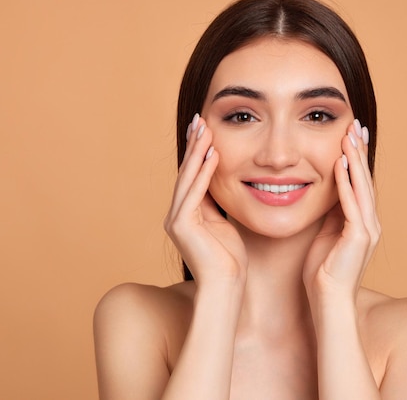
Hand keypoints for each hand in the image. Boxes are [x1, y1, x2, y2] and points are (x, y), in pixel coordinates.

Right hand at [164, 115, 247, 286]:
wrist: (227, 287)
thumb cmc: (230, 260)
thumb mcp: (223, 223)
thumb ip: (216, 204)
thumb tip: (220, 181)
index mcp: (185, 214)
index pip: (192, 176)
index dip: (198, 152)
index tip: (205, 129)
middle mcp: (176, 215)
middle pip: (186, 172)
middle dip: (194, 144)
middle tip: (200, 119)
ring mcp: (176, 220)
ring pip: (187, 178)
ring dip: (197, 152)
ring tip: (205, 128)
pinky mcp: (181, 225)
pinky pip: (194, 193)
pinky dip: (204, 172)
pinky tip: (213, 154)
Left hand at [302, 119, 380, 301]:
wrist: (328, 302)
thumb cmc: (322, 272)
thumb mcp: (326, 234)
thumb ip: (331, 213)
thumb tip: (325, 190)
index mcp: (362, 222)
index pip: (360, 183)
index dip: (356, 158)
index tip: (351, 135)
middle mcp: (370, 223)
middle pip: (365, 179)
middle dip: (359, 151)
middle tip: (354, 125)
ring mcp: (367, 230)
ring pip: (362, 187)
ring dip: (355, 160)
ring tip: (349, 135)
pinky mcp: (358, 238)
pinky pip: (351, 204)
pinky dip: (345, 182)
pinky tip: (339, 163)